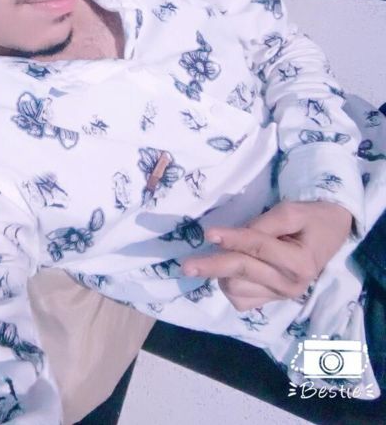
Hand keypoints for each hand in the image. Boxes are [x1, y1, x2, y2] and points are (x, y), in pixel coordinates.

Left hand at [181, 201, 351, 311]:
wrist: (329, 235)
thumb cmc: (311, 219)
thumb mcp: (291, 212)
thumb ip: (264, 224)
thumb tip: (232, 236)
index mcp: (300, 263)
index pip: (258, 248)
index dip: (232, 238)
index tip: (208, 232)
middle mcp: (290, 285)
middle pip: (241, 273)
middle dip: (212, 266)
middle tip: (186, 265)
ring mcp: (279, 297)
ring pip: (236, 288)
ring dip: (221, 270)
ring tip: (223, 250)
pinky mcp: (269, 302)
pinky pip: (239, 300)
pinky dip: (228, 284)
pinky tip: (230, 269)